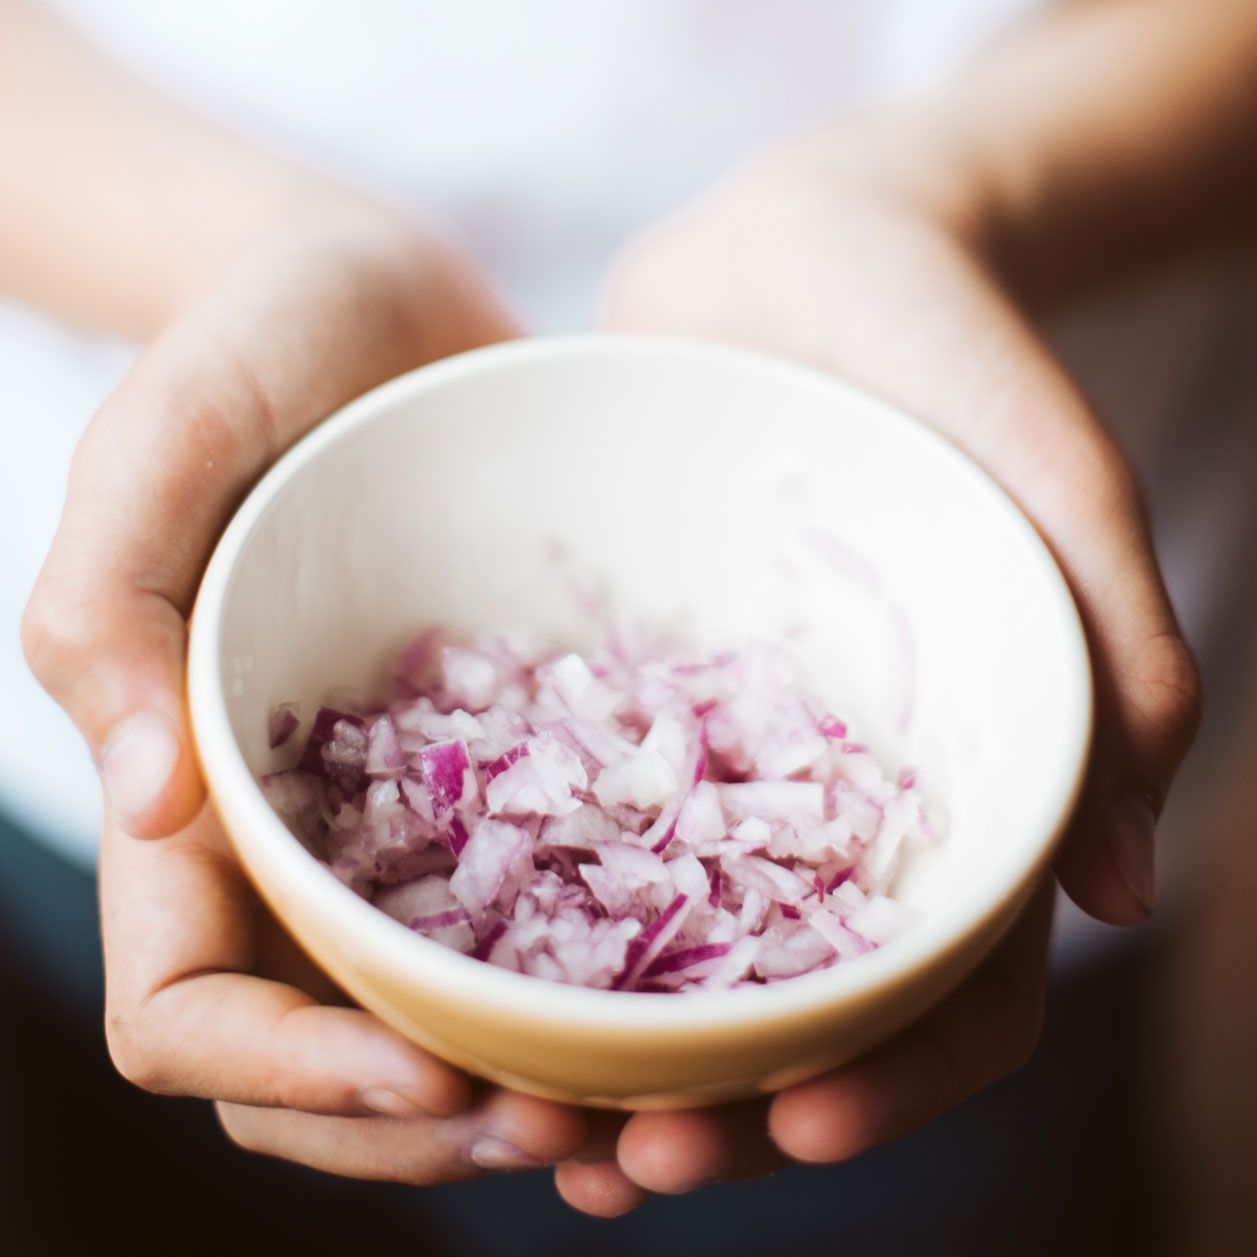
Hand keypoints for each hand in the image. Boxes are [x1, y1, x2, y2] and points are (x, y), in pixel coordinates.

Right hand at [24, 205, 588, 1185]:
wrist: (391, 309)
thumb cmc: (257, 344)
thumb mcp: (167, 432)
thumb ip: (110, 599)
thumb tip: (144, 802)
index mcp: (191, 800)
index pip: (191, 1010)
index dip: (292, 1078)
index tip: (433, 1081)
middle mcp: (298, 840)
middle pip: (329, 1062)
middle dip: (432, 1130)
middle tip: (582, 1136)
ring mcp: (408, 818)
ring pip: (445, 1019)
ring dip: (529, 1095)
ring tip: (652, 1118)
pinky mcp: (508, 771)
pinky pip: (547, 911)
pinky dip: (602, 988)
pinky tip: (697, 1006)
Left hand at [554, 132, 1201, 1213]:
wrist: (805, 256)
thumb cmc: (953, 359)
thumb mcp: (1061, 483)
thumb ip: (1121, 661)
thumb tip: (1125, 894)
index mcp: (950, 786)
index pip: (949, 985)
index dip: (890, 1076)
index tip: (794, 1123)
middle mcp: (827, 798)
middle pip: (787, 1003)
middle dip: (718, 1102)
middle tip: (625, 1163)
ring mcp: (716, 756)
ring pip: (665, 949)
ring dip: (605, 1053)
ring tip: (526, 1124)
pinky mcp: (617, 696)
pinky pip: (565, 821)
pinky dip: (522, 913)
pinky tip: (451, 969)